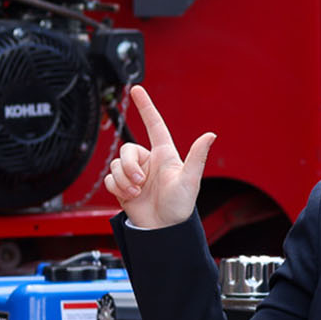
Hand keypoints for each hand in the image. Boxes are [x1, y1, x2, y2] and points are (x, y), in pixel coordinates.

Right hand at [101, 85, 215, 229]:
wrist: (163, 230)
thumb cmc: (180, 206)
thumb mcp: (190, 180)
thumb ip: (197, 157)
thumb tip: (211, 136)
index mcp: (165, 154)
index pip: (154, 124)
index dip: (146, 106)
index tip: (137, 89)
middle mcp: (148, 161)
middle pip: (126, 149)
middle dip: (129, 166)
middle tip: (142, 182)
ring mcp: (135, 173)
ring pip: (116, 165)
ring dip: (125, 180)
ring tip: (138, 193)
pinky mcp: (123, 186)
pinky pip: (110, 178)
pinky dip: (117, 188)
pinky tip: (130, 196)